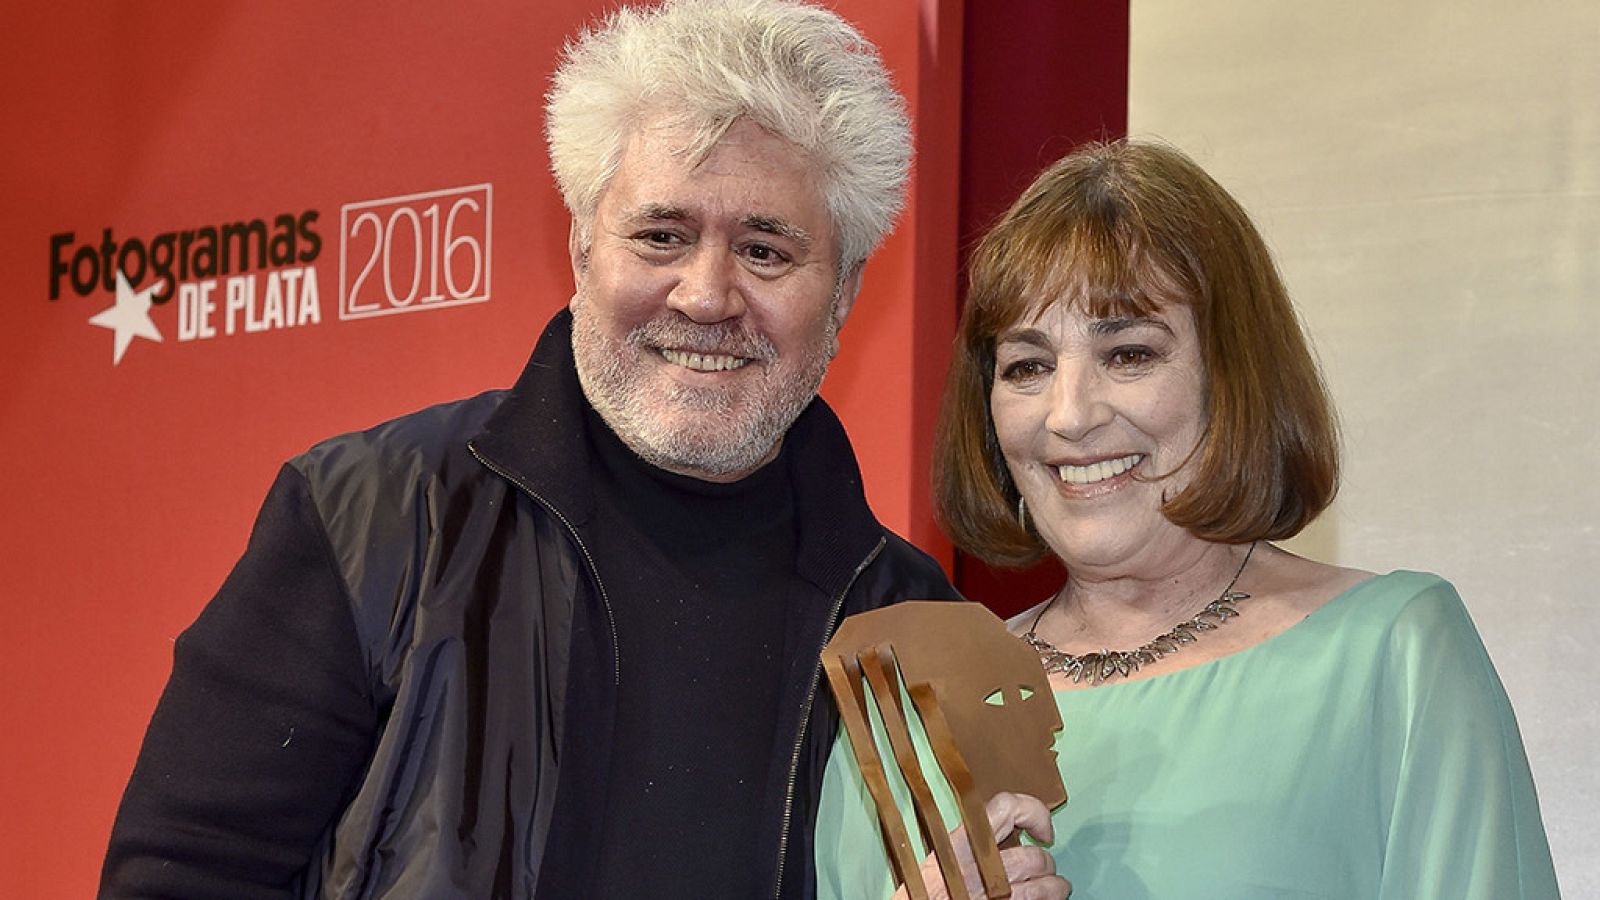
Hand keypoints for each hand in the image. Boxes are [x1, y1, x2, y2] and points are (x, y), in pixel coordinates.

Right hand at [892, 791, 1069, 899]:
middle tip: (1040, 867)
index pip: (1007, 809)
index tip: (1041, 829)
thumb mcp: (934, 861)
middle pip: (1033, 855)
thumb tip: (990, 833)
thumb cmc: (921, 894)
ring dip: (1055, 887)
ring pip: (1047, 885)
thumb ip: (960, 844)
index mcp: (962, 844)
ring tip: (1054, 887)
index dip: (1034, 813)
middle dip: (1043, 863)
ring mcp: (1000, 895)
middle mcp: (983, 868)